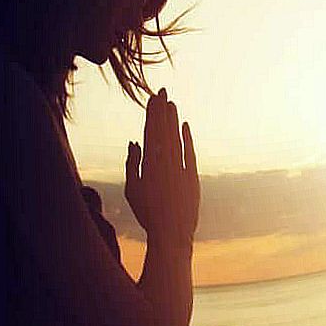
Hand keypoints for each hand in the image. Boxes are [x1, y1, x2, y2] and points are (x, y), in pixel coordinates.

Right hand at [125, 88, 199, 249]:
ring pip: (176, 138)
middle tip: (162, 91)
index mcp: (148, 165)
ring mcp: (180, 168)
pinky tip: (184, 124)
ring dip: (173, 119)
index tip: (152, 98)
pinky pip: (189, 152)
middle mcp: (165, 163)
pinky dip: (187, 138)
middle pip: (163, 130)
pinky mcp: (193, 176)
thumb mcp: (133, 189)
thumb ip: (132, 163)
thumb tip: (134, 141)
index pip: (150, 132)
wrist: (172, 234)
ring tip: (171, 103)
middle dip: (162, 110)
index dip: (151, 114)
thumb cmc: (148, 213)